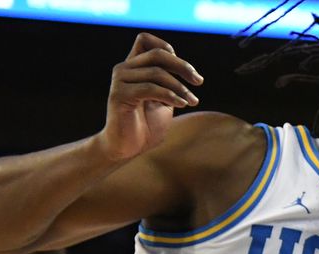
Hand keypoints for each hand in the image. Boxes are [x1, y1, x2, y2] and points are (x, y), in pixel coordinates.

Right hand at [99, 33, 202, 161]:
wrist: (127, 148)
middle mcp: (124, 69)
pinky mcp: (119, 95)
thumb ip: (171, 85)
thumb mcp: (165, 101)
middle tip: (199, 82)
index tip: (188, 70)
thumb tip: (188, 71)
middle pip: (157, 54)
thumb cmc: (147, 126)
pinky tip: (182, 105)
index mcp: (134, 68)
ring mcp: (120, 81)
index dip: (166, 47)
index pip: (145, 40)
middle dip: (182, 66)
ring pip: (156, 72)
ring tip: (192, 101)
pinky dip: (170, 95)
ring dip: (180, 87)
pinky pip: (150, 88)